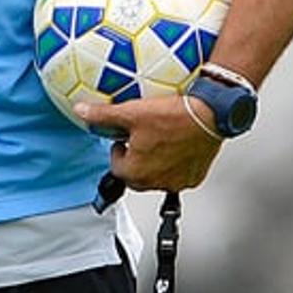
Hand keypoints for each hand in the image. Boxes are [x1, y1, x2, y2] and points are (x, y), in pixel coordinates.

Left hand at [73, 94, 223, 192]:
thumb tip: (81, 110)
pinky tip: (178, 146)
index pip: (117, 168)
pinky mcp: (195, 177)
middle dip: (135, 161)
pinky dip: (175, 165)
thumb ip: (103, 115)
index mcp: (137, 171)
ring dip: (154, 164)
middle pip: (136, 177)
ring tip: (159, 140)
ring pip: (158, 178)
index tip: (123, 140)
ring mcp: (178, 181)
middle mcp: (157, 182)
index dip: (118, 152)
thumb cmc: (173, 116)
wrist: (210, 115)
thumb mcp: (131, 112)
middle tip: (140, 140)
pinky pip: (179, 175)